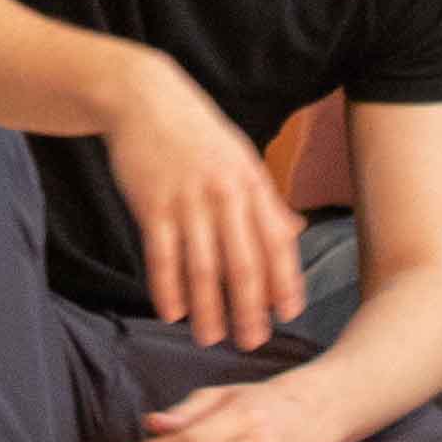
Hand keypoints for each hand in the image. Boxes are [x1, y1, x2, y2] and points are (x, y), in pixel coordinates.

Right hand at [108, 60, 310, 348]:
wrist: (144, 98)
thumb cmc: (196, 133)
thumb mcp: (240, 158)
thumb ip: (266, 200)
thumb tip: (296, 233)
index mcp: (252, 184)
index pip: (276, 243)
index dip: (284, 282)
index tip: (289, 315)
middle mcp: (224, 195)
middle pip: (242, 264)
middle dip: (249, 309)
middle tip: (251, 342)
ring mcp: (187, 200)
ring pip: (202, 267)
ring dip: (207, 309)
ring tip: (210, 339)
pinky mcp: (152, 204)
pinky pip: (162, 255)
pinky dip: (167, 287)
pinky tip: (171, 312)